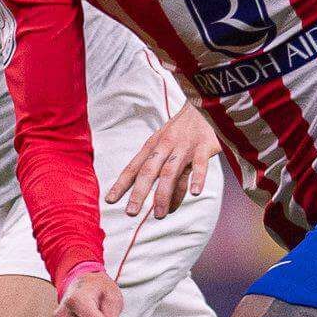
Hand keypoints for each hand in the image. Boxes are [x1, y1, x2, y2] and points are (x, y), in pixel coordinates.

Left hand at [108, 103, 217, 218]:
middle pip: (148, 171)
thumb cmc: (183, 128)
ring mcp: (184, 146)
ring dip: (164, 194)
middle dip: (139, 192)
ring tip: (160, 214)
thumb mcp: (166, 141)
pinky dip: (198, 178)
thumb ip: (160, 166)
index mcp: (153, 145)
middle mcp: (166, 145)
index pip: (134, 167)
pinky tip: (195, 193)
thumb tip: (155, 196)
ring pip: (170, 172)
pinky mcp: (204, 146)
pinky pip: (200, 165)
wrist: (205, 103)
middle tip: (131, 212)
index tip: (110, 200)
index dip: (122, 183)